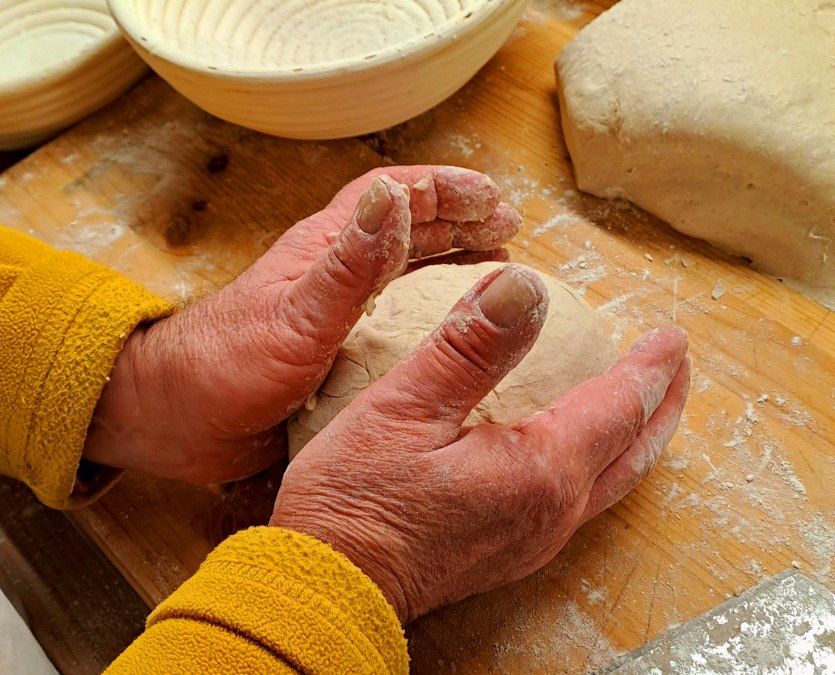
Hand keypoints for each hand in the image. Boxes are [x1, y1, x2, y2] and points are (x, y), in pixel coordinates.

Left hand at [82, 166, 520, 482]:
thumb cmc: (224, 366)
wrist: (176, 419)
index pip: (393, 197)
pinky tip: (453, 330)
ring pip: (405, 274)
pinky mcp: (336, 352)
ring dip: (450, 264)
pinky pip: (396, 322)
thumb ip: (348, 266)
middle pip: (407, 230)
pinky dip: (431, 315)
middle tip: (508, 230)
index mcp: (324, 251)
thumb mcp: (295, 316)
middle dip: (460, 223)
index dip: (447, 190)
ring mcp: (336, 314)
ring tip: (495, 268)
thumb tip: (393, 196)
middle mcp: (334, 274)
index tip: (496, 200)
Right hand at [271, 265, 689, 622]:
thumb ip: (469, 348)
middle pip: (634, 451)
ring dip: (636, 435)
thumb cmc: (354, 502)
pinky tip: (581, 450)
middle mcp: (550, 511)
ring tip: (645, 404)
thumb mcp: (402, 408)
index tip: (671, 335)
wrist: (326, 588)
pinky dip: (601, 462)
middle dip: (662, 404)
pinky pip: (580, 500)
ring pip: (612, 480)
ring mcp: (532, 537)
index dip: (648, 366)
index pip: (618, 405)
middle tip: (676, 367)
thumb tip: (524, 288)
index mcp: (538, 469)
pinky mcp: (509, 549)